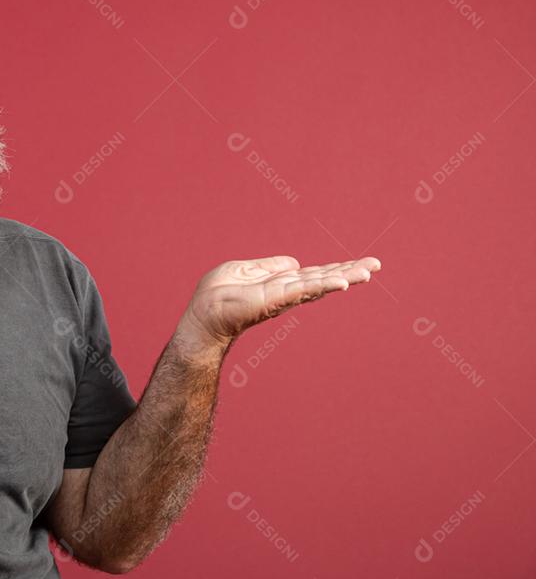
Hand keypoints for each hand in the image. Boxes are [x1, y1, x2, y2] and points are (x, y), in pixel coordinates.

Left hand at [176, 255, 382, 352]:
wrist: (202, 315)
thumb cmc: (217, 295)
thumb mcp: (245, 269)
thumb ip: (270, 265)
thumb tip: (294, 262)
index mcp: (281, 283)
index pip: (314, 274)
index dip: (337, 269)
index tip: (363, 263)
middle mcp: (287, 291)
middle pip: (323, 279)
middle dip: (349, 272)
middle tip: (376, 265)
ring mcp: (283, 296)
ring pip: (319, 284)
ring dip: (344, 277)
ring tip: (368, 271)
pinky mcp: (275, 299)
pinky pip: (304, 289)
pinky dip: (323, 285)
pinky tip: (342, 282)